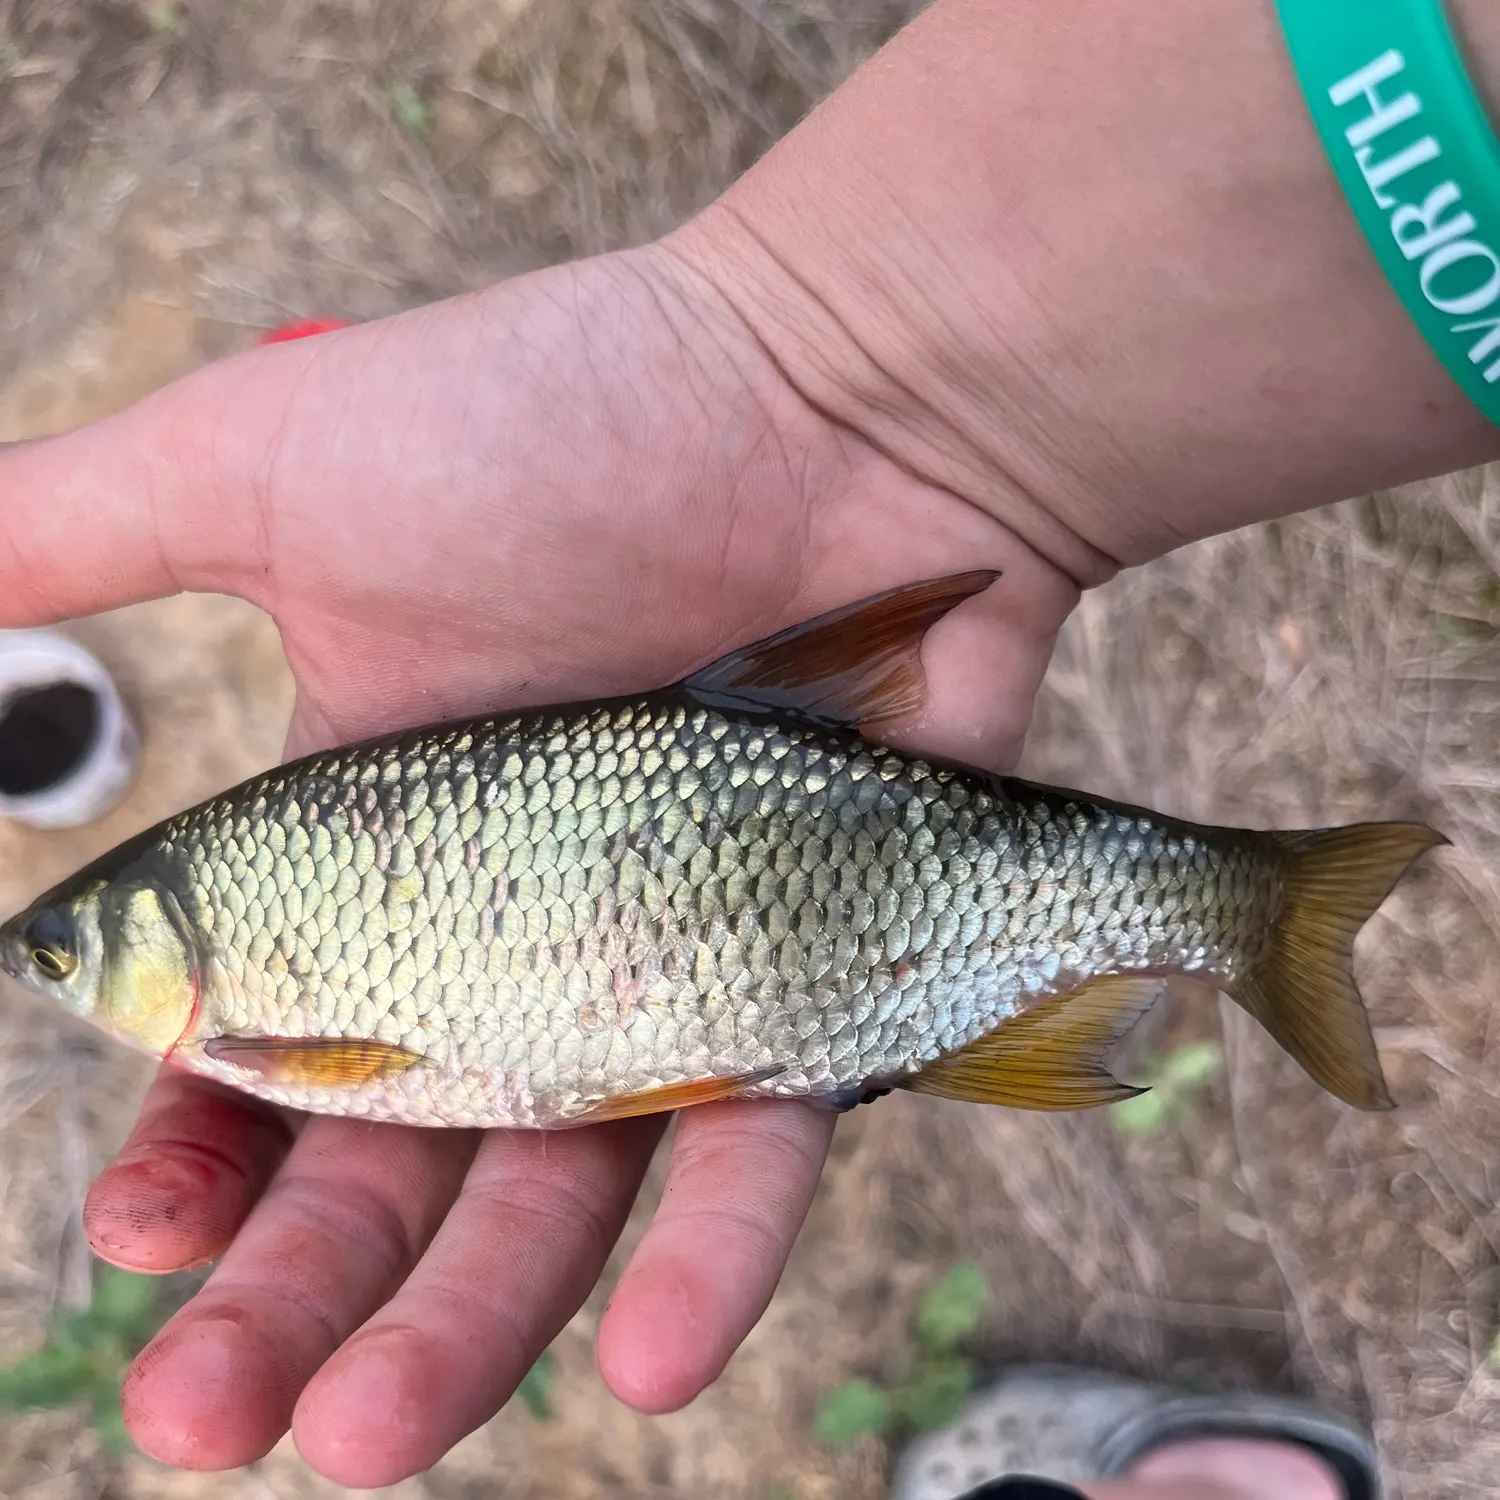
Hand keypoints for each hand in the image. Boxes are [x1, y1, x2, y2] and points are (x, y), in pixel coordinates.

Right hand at [0, 245, 1077, 1483]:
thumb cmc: (562, 422)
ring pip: (560, 1192)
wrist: (838, 410)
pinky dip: (714, 1255)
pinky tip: (652, 1364)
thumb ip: (68, 529)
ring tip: (367, 1438)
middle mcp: (521, 928)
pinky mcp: (818, 984)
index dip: (192, 1143)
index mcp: (383, 839)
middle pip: (396, 1154)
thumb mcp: (267, 465)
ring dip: (466, 1324)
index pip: (267, 1033)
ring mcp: (670, 968)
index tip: (141, 1235)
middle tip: (208, 1416)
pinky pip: (764, 1146)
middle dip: (293, 1290)